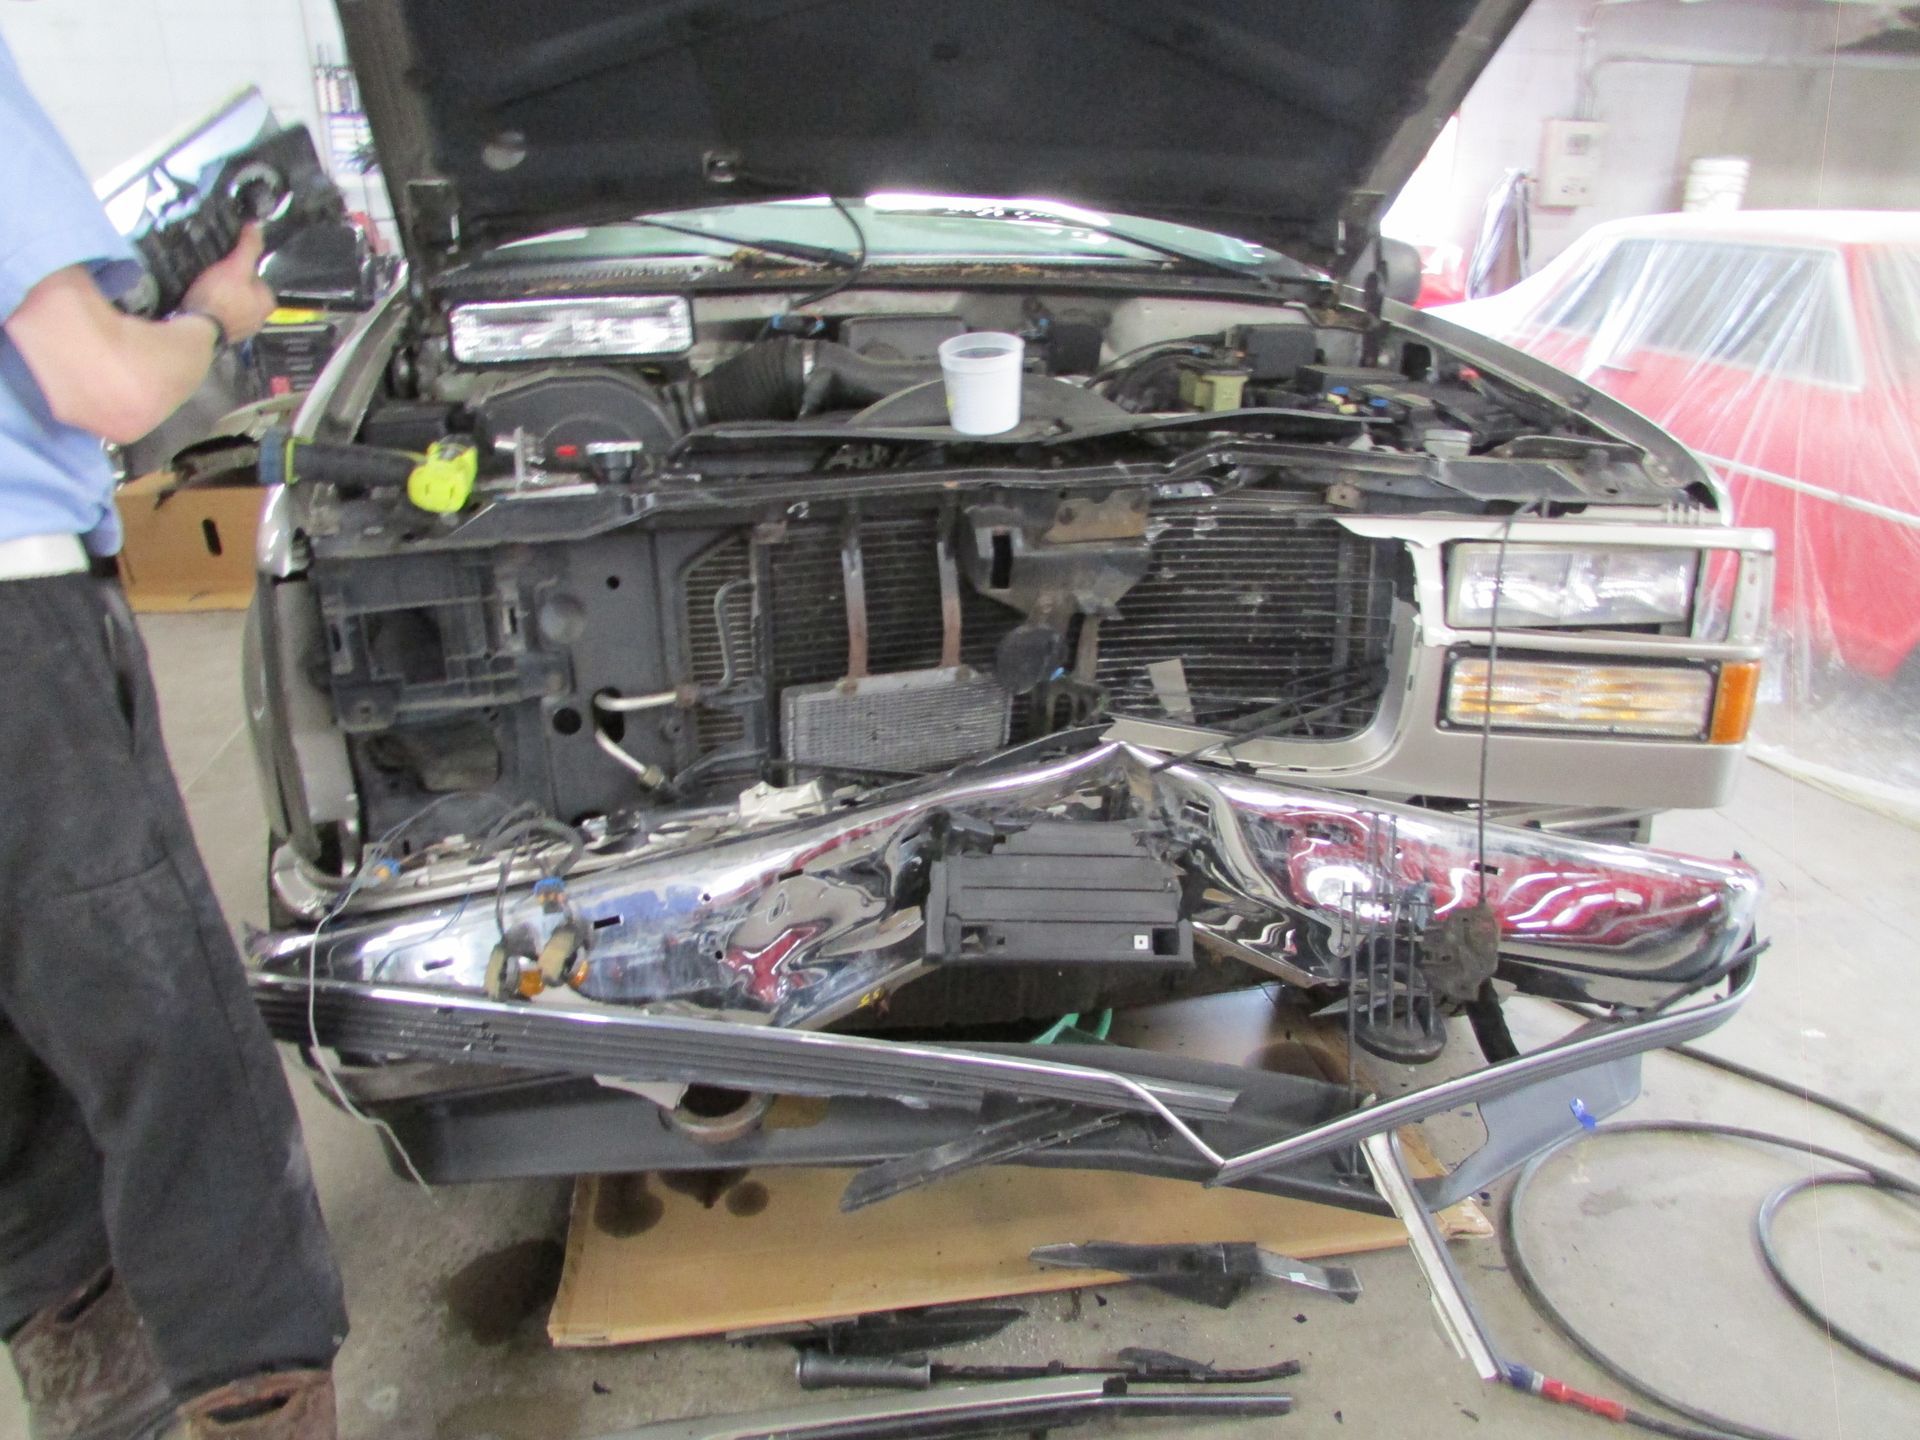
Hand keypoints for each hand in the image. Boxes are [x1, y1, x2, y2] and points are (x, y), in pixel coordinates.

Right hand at [180, 223, 275, 343]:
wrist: (197, 328)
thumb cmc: (220, 295)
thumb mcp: (236, 266)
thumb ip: (248, 247)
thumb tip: (257, 225)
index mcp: (268, 302)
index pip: (255, 276)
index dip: (239, 266)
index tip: (224, 264)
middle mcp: (260, 319)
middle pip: (243, 290)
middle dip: (229, 282)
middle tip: (212, 276)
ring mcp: (242, 330)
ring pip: (231, 303)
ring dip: (219, 295)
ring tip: (204, 288)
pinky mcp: (224, 336)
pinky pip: (219, 315)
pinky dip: (212, 308)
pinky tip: (201, 302)